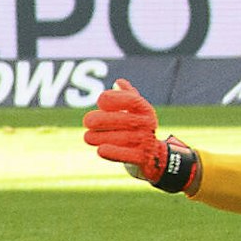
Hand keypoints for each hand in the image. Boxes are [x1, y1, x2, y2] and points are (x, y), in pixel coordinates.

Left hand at [82, 79, 199, 192]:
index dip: (115, 99)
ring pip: (123, 138)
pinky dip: (113, 153)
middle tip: (87, 121)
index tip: (100, 101)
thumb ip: (127, 96)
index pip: (132, 100)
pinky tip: (101, 150)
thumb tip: (118, 82)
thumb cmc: (137, 129)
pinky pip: (127, 155)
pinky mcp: (142, 158)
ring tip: (87, 137)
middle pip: (125, 120)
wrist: (153, 155)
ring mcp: (146, 142)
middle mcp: (148, 124)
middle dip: (103, 119)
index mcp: (145, 110)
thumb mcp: (135, 111)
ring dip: (102, 137)